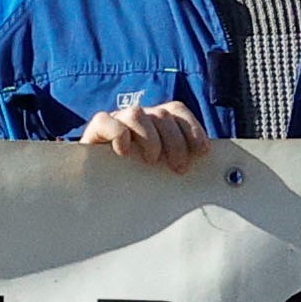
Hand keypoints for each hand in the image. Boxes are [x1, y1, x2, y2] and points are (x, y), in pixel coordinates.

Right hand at [81, 100, 211, 176]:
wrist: (95, 191)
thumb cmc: (133, 182)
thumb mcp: (161, 170)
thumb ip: (178, 161)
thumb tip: (205, 159)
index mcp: (154, 122)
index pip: (176, 110)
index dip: (192, 127)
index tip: (202, 151)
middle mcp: (136, 117)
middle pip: (162, 114)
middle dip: (175, 141)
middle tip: (178, 167)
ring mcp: (114, 121)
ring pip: (136, 113)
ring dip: (150, 138)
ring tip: (151, 161)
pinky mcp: (94, 130)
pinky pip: (107, 121)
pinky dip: (118, 134)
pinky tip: (123, 153)